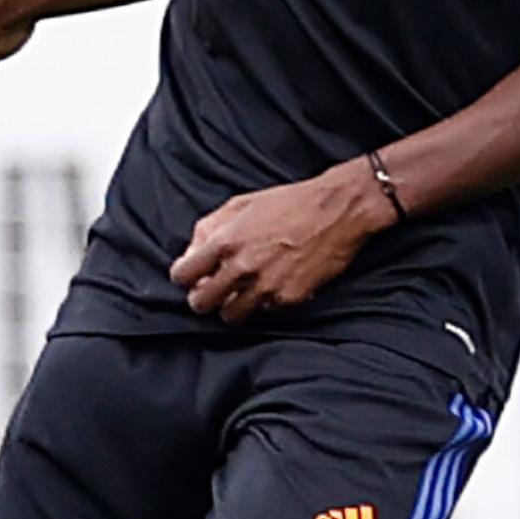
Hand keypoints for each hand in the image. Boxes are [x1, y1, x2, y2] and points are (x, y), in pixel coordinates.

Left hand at [169, 159, 396, 323]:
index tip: (191, 276)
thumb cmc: (288, 202)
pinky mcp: (288, 299)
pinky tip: (273, 284)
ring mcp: (265, 287)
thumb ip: (210, 228)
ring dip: (231, 306)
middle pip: (201, 304)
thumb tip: (192, 252)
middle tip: (212, 290)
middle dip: (202, 298)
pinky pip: (264, 312)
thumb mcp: (241, 204)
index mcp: (225, 242)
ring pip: (231, 316)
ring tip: (242, 292)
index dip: (184, 276)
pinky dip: (264, 302)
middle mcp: (242, 268)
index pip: (183, 275)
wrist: (336, 210)